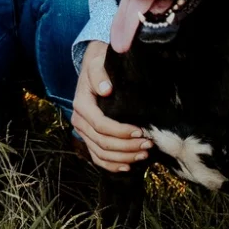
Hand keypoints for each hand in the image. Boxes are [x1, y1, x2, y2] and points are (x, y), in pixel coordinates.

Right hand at [70, 40, 151, 171]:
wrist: (93, 67)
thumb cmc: (99, 64)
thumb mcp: (98, 62)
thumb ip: (99, 73)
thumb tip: (105, 89)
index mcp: (81, 104)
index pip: (101, 125)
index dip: (121, 131)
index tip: (141, 130)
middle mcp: (79, 121)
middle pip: (102, 142)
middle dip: (127, 147)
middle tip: (148, 144)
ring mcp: (83, 131)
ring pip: (101, 153)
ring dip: (123, 158)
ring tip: (144, 154)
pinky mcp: (89, 138)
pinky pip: (97, 157)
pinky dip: (112, 165)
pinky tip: (128, 166)